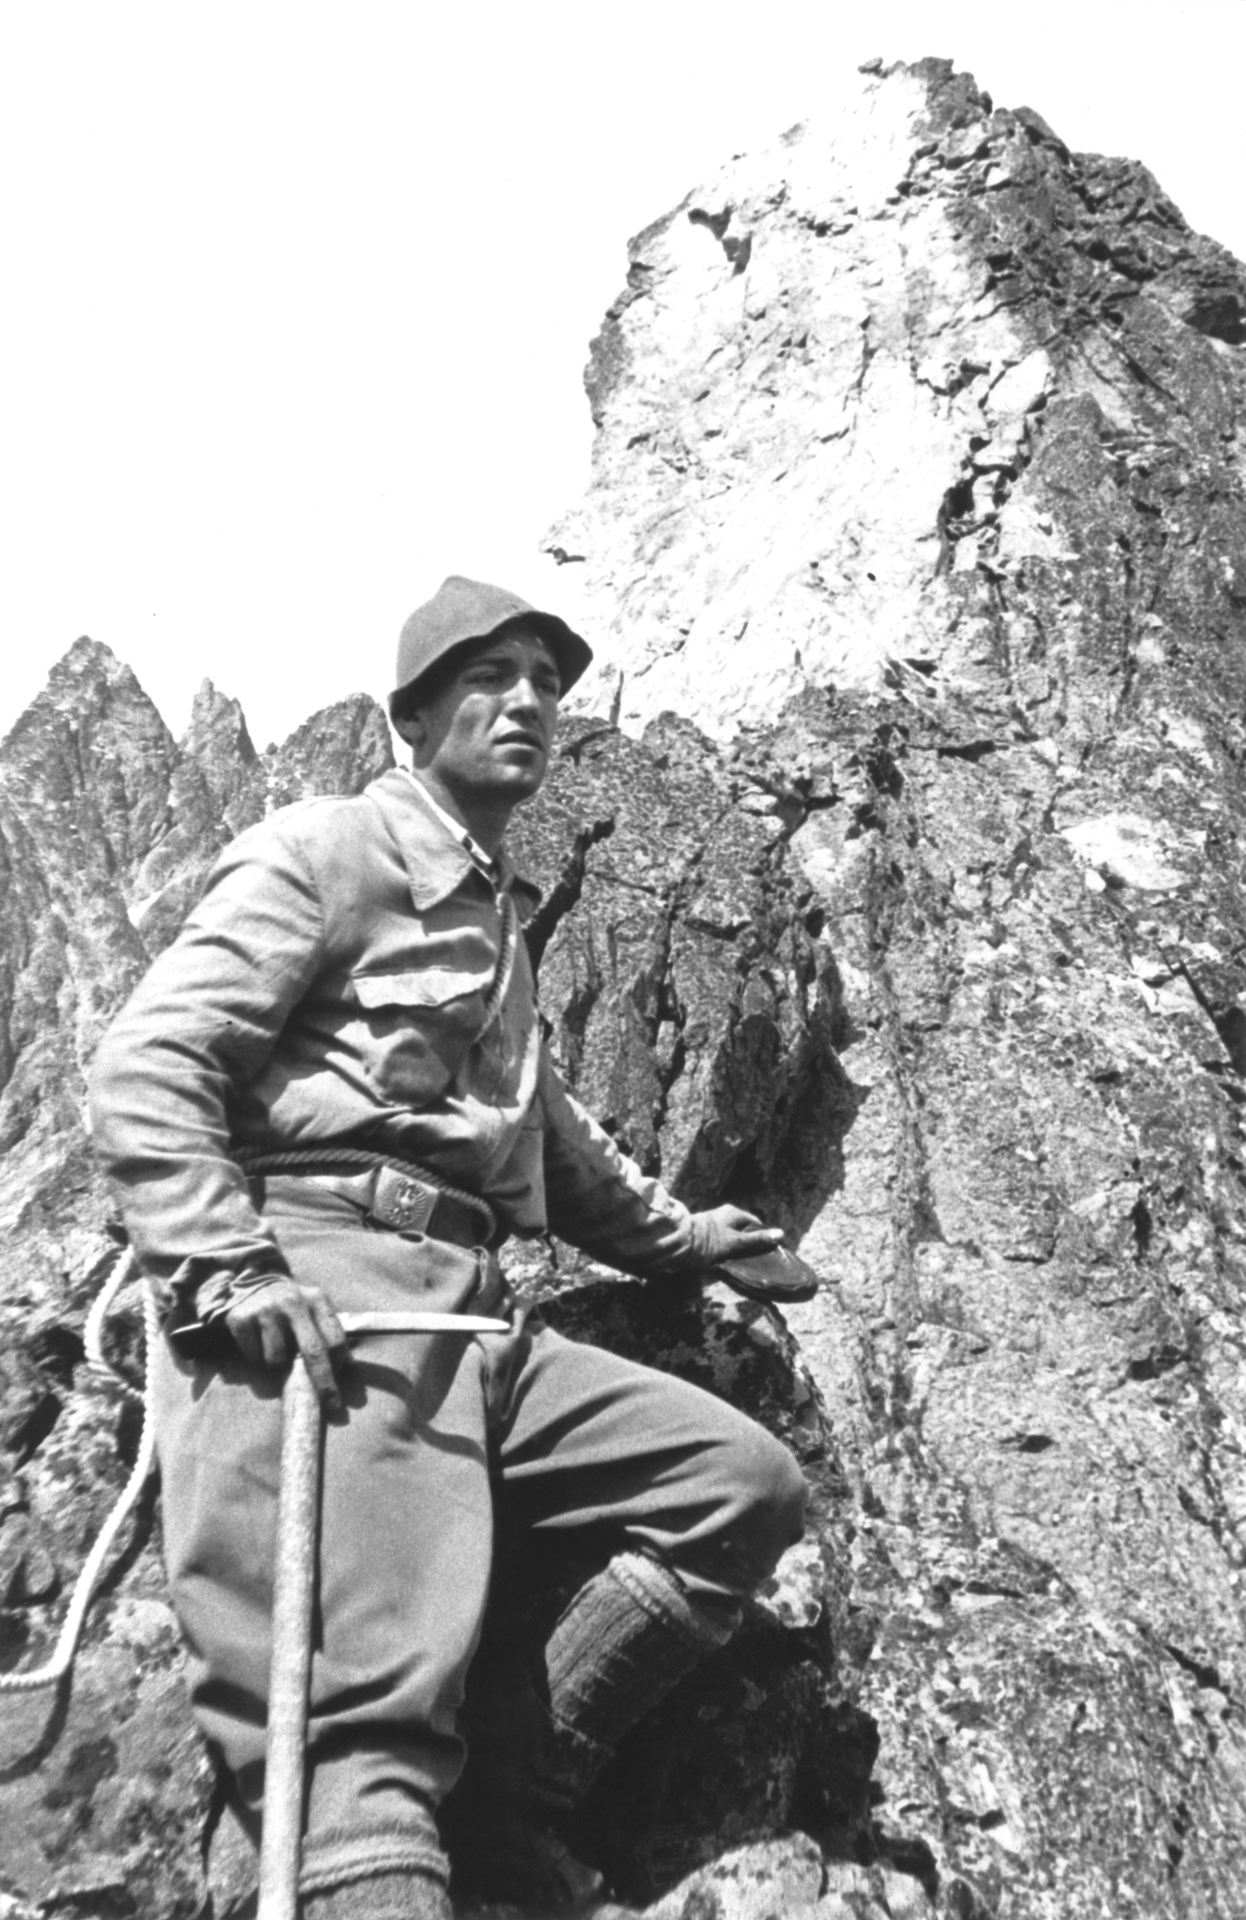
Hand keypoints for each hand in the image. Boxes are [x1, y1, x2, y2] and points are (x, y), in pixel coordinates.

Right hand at [224, 1278, 347, 1406]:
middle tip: (330, 1404)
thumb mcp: (312, 1309)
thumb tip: (346, 1368)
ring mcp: (266, 1309)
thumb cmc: (290, 1306)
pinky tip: (256, 1339)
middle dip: (323, 1383)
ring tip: (272, 1345)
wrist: (252, 1281)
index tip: (337, 1388)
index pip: (335, 1339)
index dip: (338, 1366)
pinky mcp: (242, 1318)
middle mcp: (294, 1301)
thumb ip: (326, 1333)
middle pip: (313, 1351)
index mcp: (317, 1299)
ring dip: (275, 1362)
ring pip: (277, 1359)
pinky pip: (253, 1356)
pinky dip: (254, 1356)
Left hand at [688, 1204, 784, 1268]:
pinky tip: (726, 1261)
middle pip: (743, 1231)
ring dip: (736, 1249)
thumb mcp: (735, 1242)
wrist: (675, 1245)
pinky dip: (725, 1251)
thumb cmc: (708, 1242)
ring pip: (732, 1237)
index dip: (763, 1237)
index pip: (755, 1224)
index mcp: (733, 1213)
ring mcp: (713, 1225)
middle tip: (756, 1260)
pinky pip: (721, 1242)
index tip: (770, 1251)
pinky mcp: (704, 1235)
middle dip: (749, 1244)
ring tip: (741, 1263)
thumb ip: (756, 1240)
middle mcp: (724, 1215)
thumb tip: (780, 1234)